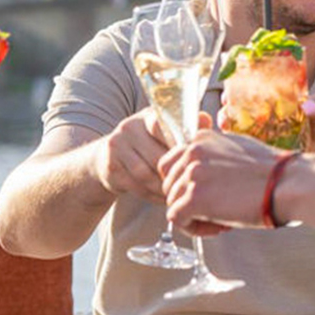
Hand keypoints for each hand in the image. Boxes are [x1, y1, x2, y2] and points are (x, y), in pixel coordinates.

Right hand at [90, 110, 210, 200]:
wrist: (108, 158)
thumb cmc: (148, 146)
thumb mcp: (165, 134)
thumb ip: (187, 128)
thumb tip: (206, 120)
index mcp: (149, 116)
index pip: (165, 127)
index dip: (179, 147)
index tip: (190, 161)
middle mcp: (130, 127)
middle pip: (158, 156)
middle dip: (174, 174)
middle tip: (188, 185)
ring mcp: (117, 146)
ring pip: (146, 174)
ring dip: (163, 187)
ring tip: (177, 194)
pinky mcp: (111, 167)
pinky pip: (136, 186)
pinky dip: (152, 195)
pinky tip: (162, 198)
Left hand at [160, 129, 286, 233]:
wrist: (290, 184)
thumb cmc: (275, 173)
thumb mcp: (238, 151)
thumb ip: (216, 158)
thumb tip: (206, 177)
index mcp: (202, 138)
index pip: (172, 164)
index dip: (186, 185)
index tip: (210, 195)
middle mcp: (192, 150)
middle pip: (169, 185)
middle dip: (189, 201)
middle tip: (217, 211)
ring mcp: (192, 173)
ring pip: (172, 203)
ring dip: (194, 217)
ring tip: (222, 221)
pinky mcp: (194, 197)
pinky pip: (176, 219)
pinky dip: (193, 229)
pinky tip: (217, 228)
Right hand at [218, 91, 314, 151]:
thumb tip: (308, 105)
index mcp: (280, 101)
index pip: (253, 90)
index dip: (238, 88)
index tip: (230, 90)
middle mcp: (270, 117)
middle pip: (241, 111)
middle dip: (228, 109)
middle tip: (224, 111)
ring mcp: (269, 136)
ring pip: (242, 131)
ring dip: (230, 128)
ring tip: (225, 127)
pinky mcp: (272, 154)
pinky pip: (253, 150)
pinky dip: (242, 149)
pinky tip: (234, 149)